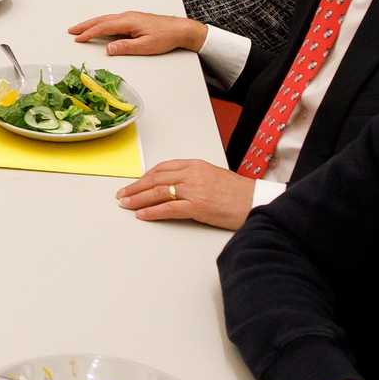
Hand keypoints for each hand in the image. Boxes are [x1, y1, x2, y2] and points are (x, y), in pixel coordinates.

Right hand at [69, 10, 203, 55]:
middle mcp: (128, 16)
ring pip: (107, 19)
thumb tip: (109, 48)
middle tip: (72, 30)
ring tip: (81, 28)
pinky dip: (102, 23)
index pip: (104, 27)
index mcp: (129, 21)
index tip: (78, 38)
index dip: (89, 33)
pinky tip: (100, 27)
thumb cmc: (166, 37)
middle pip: (102, 20)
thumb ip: (126, 47)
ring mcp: (131, 17)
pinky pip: (113, 20)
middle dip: (86, 25)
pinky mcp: (134, 20)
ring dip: (93, 23)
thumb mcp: (146, 46)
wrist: (180, 30)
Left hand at [114, 158, 254, 228]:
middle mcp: (192, 174)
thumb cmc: (238, 192)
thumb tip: (173, 185)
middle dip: (136, 187)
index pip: (162, 168)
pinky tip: (142, 215)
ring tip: (126, 205)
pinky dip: (153, 211)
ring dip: (138, 199)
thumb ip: (193, 177)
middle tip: (122, 195)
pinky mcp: (198, 206)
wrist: (256, 201)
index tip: (134, 183)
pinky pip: (169, 208)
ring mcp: (195, 190)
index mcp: (195, 165)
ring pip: (158, 192)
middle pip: (156, 179)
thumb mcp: (213, 176)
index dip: (145, 177)